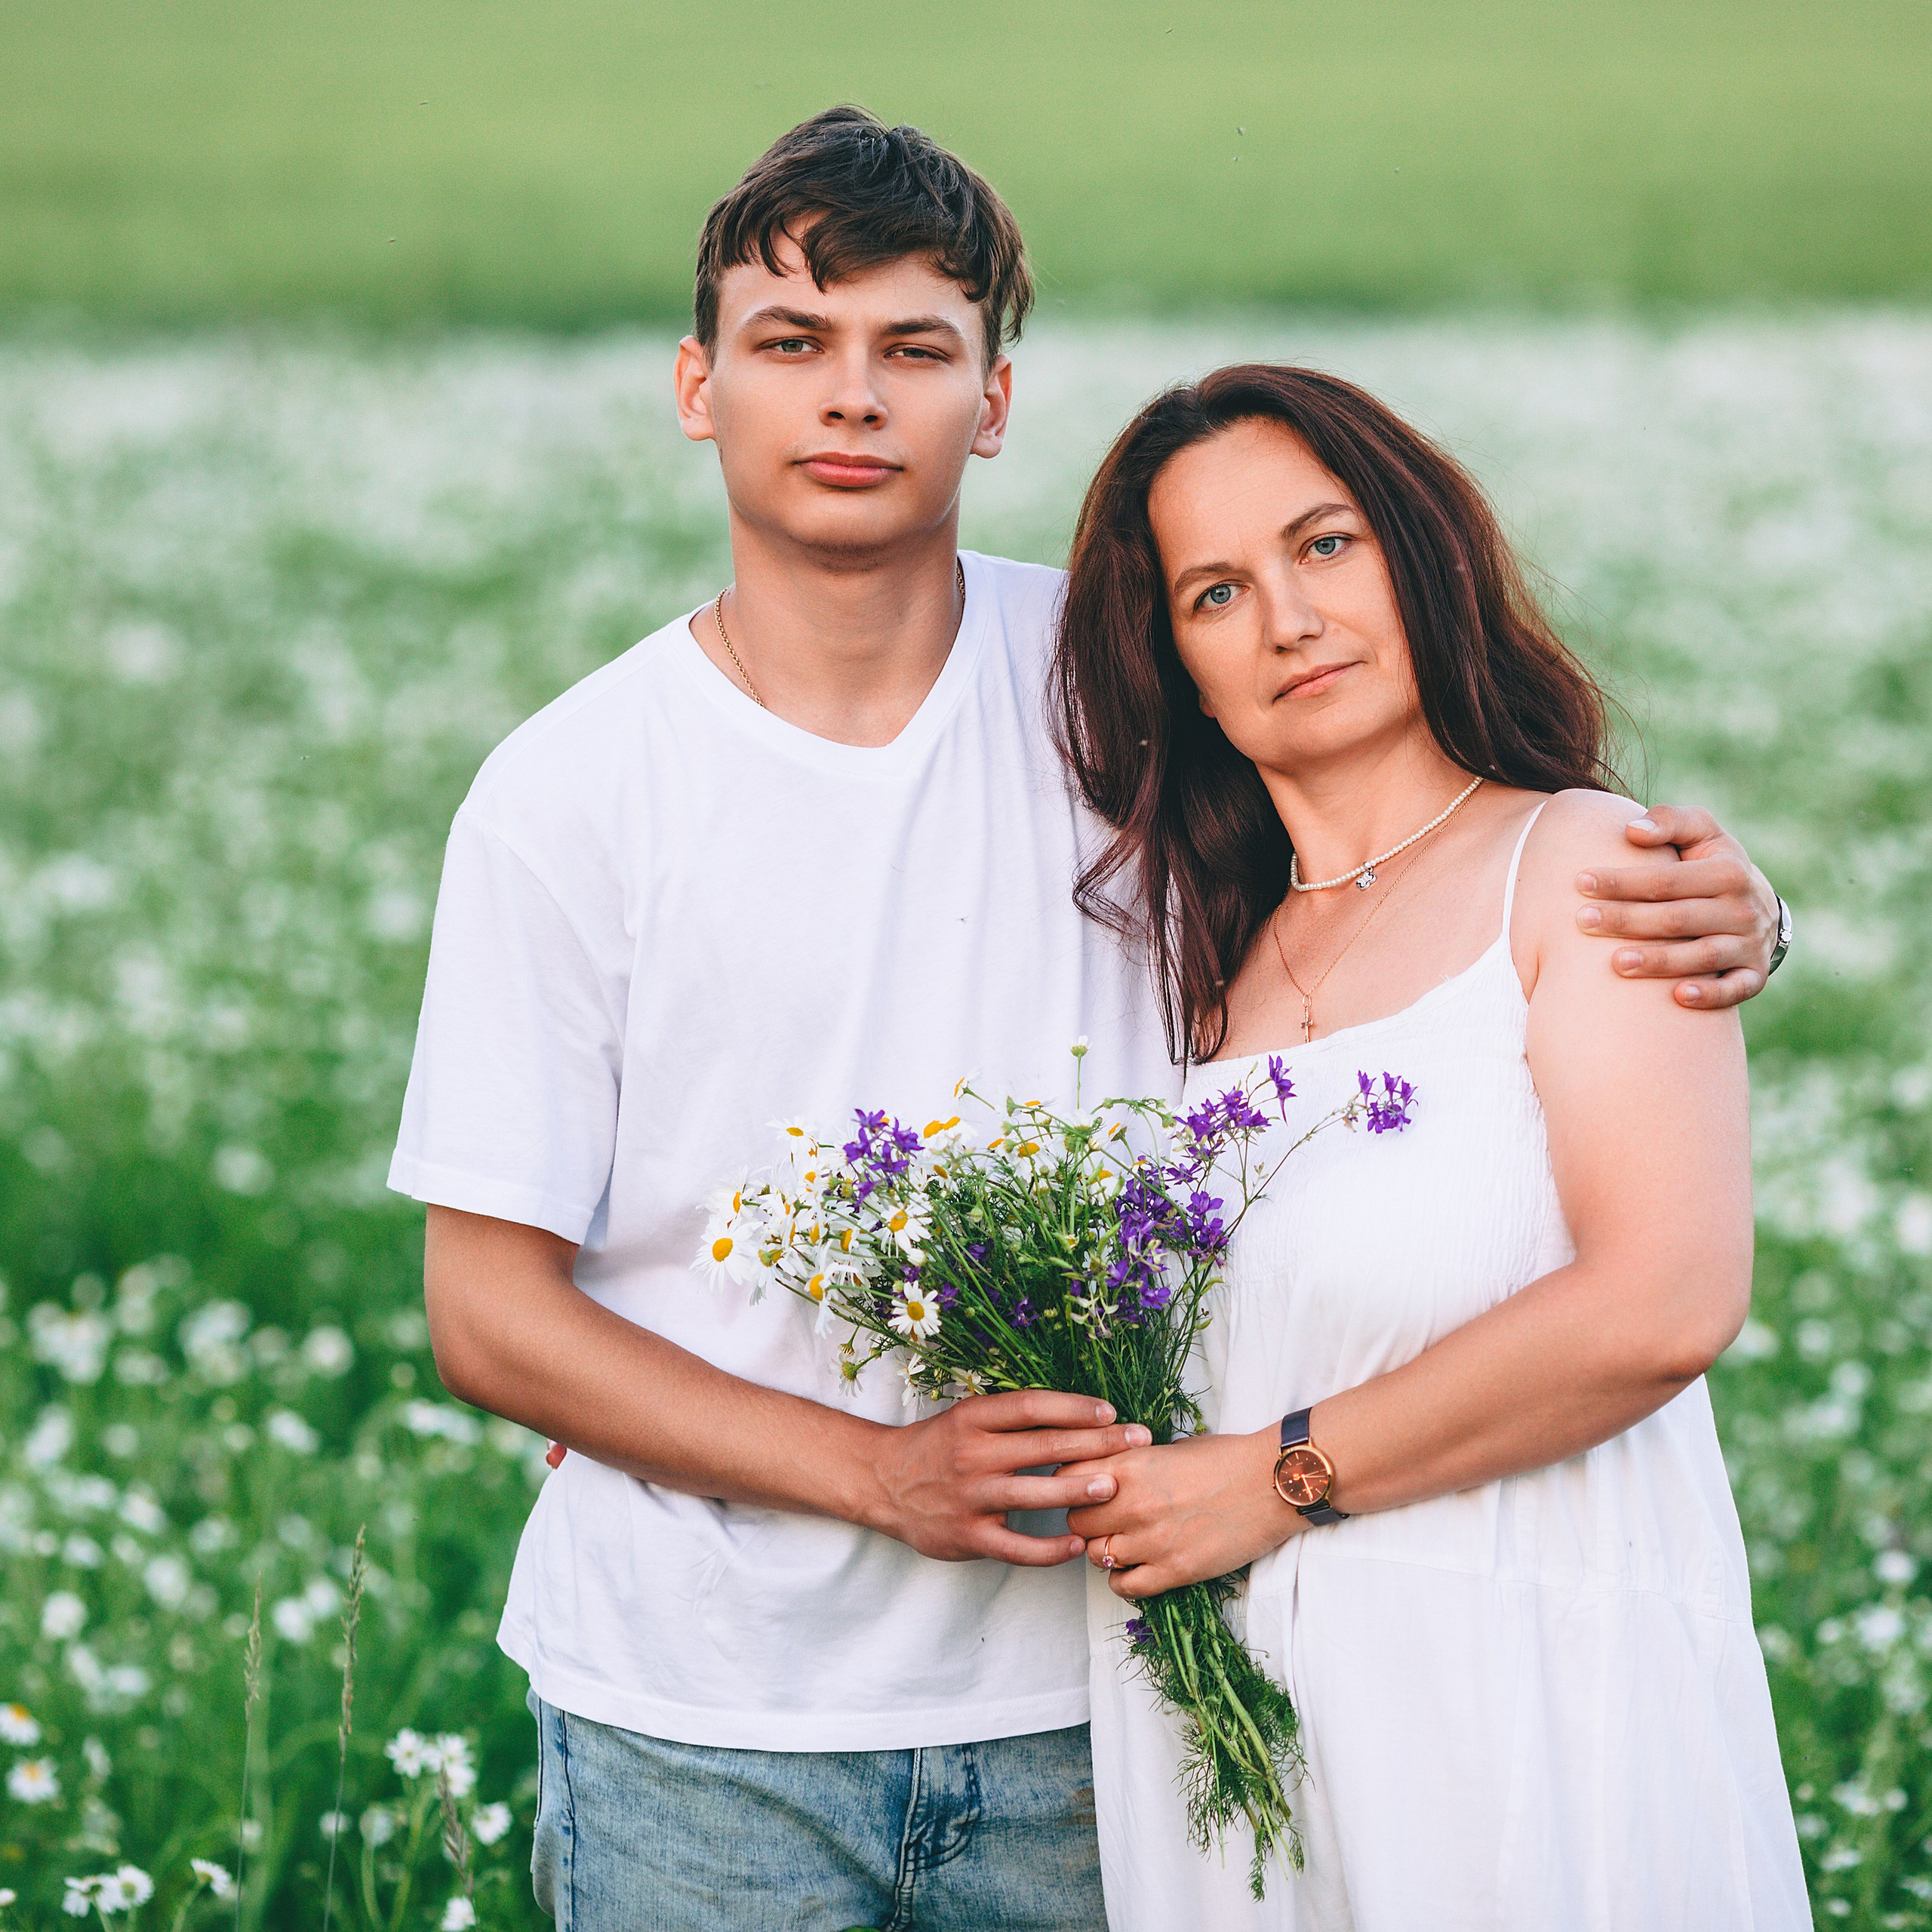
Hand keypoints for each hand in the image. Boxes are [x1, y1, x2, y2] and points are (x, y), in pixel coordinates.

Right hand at [863, 1391, 1150, 1565]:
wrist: (882, 1481)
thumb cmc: (937, 1447)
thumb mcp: (966, 1419)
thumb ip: (1011, 1419)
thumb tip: (1076, 1414)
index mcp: (973, 1418)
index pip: (1032, 1406)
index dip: (1074, 1407)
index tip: (1111, 1412)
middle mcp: (972, 1454)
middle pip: (1044, 1445)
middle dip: (1097, 1444)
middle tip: (1138, 1442)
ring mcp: (969, 1497)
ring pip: (1033, 1493)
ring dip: (1077, 1489)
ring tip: (1114, 1488)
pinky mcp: (966, 1536)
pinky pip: (1015, 1547)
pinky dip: (1048, 1548)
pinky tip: (1075, 1544)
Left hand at [1063, 1431, 1298, 1598]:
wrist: (1271, 1484)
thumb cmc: (1227, 1458)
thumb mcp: (1170, 1448)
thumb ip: (1133, 1463)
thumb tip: (1109, 1474)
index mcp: (1129, 1466)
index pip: (1066, 1478)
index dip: (1070, 1484)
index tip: (1081, 1488)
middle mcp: (1131, 1504)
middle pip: (1075, 1522)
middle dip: (1085, 1520)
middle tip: (1102, 1519)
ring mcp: (1151, 1541)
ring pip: (1095, 1555)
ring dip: (1104, 1550)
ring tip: (1121, 1543)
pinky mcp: (1173, 1571)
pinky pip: (1124, 1586)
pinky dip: (1121, 1580)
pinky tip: (1133, 1569)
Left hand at [1575, 804, 1778, 1010]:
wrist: (1758, 905)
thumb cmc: (1710, 864)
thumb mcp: (1702, 833)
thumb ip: (1670, 821)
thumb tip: (1631, 831)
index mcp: (1728, 872)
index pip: (1666, 880)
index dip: (1622, 881)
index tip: (1580, 882)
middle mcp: (1742, 909)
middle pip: (1677, 918)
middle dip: (1627, 920)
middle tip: (1581, 922)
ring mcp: (1749, 945)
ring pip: (1702, 956)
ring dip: (1660, 961)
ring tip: (1616, 964)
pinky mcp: (1754, 976)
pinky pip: (1735, 990)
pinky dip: (1710, 995)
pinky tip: (1677, 997)